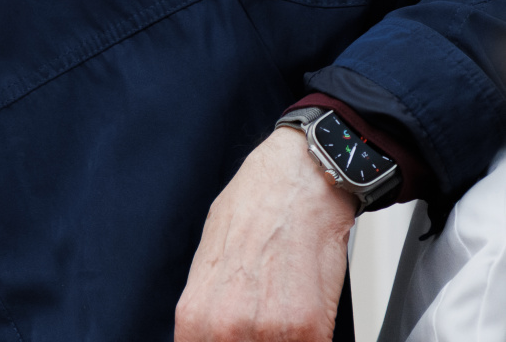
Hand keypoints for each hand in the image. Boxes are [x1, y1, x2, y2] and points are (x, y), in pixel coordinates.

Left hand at [175, 128, 356, 340]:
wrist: (296, 181)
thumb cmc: (253, 211)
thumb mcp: (208, 261)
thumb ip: (210, 308)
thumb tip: (213, 333)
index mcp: (195, 315)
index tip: (235, 337)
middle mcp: (226, 328)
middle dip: (254, 340)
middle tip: (264, 318)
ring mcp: (268, 331)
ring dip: (283, 338)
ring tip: (285, 313)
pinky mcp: (309, 329)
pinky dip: (312, 337)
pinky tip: (309, 315)